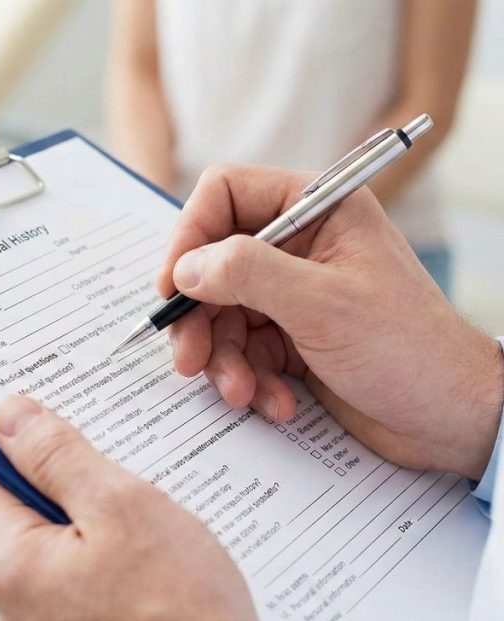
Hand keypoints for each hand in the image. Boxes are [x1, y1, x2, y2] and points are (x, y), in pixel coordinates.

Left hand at [0, 396, 261, 620]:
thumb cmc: (181, 612)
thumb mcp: (121, 506)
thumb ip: (57, 455)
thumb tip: (8, 416)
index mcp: (10, 566)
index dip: (20, 448)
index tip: (60, 433)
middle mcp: (11, 615)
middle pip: (22, 523)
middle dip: (69, 497)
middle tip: (125, 491)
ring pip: (57, 566)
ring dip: (94, 544)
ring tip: (152, 546)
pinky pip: (80, 607)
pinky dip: (109, 588)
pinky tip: (155, 588)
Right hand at [159, 165, 503, 480]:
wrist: (453, 420)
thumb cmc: (409, 349)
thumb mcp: (320, 304)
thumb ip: (246, 273)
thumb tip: (185, 267)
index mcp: (317, 210)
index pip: (226, 194)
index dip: (190, 235)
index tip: (173, 286)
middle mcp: (300, 245)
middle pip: (213, 263)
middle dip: (201, 317)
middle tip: (187, 358)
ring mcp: (294, 294)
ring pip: (222, 314)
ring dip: (224, 359)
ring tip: (242, 392)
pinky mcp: (292, 338)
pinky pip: (244, 351)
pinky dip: (250, 380)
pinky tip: (275, 402)